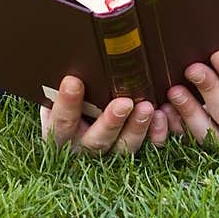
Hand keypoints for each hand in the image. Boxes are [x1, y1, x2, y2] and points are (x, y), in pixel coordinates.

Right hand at [40, 74, 169, 155]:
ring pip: (124, 148)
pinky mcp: (129, 150)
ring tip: (147, 108)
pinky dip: (155, 134)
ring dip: (137, 128)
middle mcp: (83, 149)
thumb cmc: (67, 103)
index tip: (72, 81)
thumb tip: (68, 63)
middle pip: (97, 141)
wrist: (75, 125)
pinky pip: (146, 149)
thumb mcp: (57, 99)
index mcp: (60, 136)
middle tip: (124, 103)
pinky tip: (161, 116)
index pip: (62, 122)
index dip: (67, 103)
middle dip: (111, 122)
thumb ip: (60, 88)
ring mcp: (108, 154)